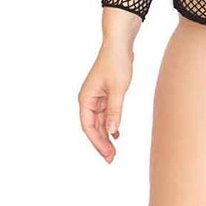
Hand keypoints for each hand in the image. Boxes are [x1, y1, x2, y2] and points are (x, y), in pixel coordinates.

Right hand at [79, 44, 133, 162]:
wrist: (119, 45)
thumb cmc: (116, 63)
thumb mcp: (118, 89)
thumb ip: (115, 111)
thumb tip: (111, 132)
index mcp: (86, 99)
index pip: (88, 127)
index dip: (97, 143)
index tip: (107, 155)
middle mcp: (88, 100)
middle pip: (92, 127)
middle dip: (101, 144)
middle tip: (111, 159)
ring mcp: (96, 98)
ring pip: (98, 123)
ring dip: (105, 137)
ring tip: (114, 152)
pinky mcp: (104, 96)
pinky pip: (105, 115)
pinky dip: (110, 125)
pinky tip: (117, 134)